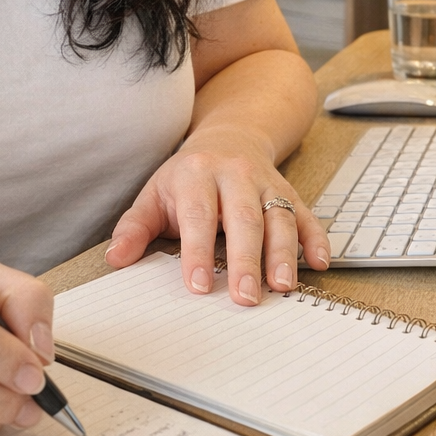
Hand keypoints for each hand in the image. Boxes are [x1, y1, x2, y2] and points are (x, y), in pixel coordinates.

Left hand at [105, 129, 330, 305]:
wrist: (228, 137)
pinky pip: (306, 214)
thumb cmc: (186, 177)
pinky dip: (316, 238)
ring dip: (283, 253)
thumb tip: (116, 259)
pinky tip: (319, 264)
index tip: (198, 286)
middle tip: (245, 298)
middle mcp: (234, 175)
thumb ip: (135, 228)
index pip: (198, 216)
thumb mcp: (154, 194)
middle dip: (246, 259)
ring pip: (279, 216)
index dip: (198, 251)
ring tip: (282, 287)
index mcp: (196, 174)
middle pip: (243, 218)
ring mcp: (266, 182)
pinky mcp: (289, 191)